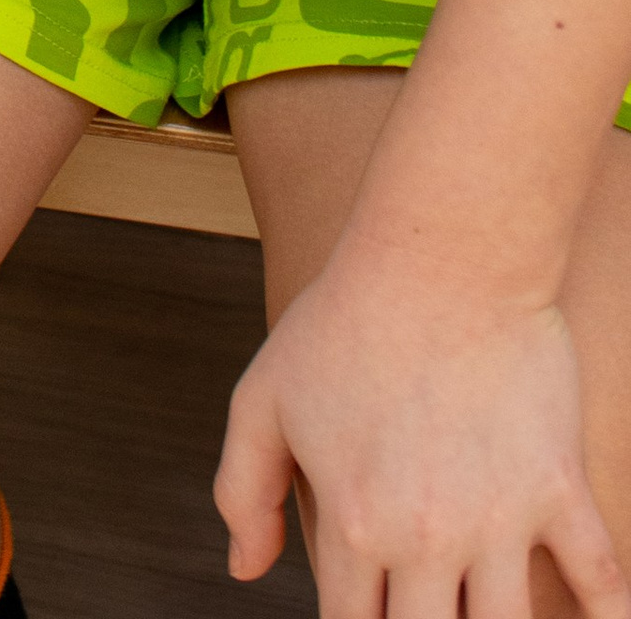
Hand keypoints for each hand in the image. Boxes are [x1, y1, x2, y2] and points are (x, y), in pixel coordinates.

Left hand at [218, 243, 629, 613]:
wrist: (441, 254)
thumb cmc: (347, 318)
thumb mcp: (263, 396)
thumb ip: (243, 490)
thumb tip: (244, 570)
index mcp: (355, 524)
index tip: (369, 614)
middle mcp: (427, 538)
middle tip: (426, 611)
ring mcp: (500, 518)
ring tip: (483, 612)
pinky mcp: (560, 488)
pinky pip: (600, 580)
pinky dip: (606, 615)